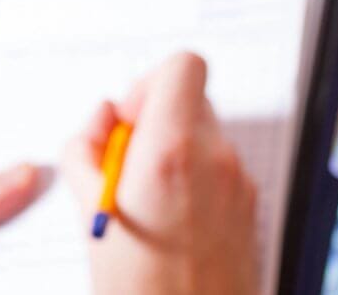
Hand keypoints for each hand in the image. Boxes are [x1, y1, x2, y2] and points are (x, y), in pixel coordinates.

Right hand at [61, 52, 258, 294]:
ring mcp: (240, 183)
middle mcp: (215, 159)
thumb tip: (101, 119)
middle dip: (155, 121)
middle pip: (190, 100)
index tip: (128, 117)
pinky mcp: (250, 205)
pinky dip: (193, 180)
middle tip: (128, 161)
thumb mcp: (89, 212)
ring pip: (203, 136)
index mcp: (171, 152)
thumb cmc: (142, 288)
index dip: (149, 81)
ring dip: (173, 153)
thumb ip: (87, 149)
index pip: (182, 65)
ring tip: (146, 201)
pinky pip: (218, 169)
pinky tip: (171, 221)